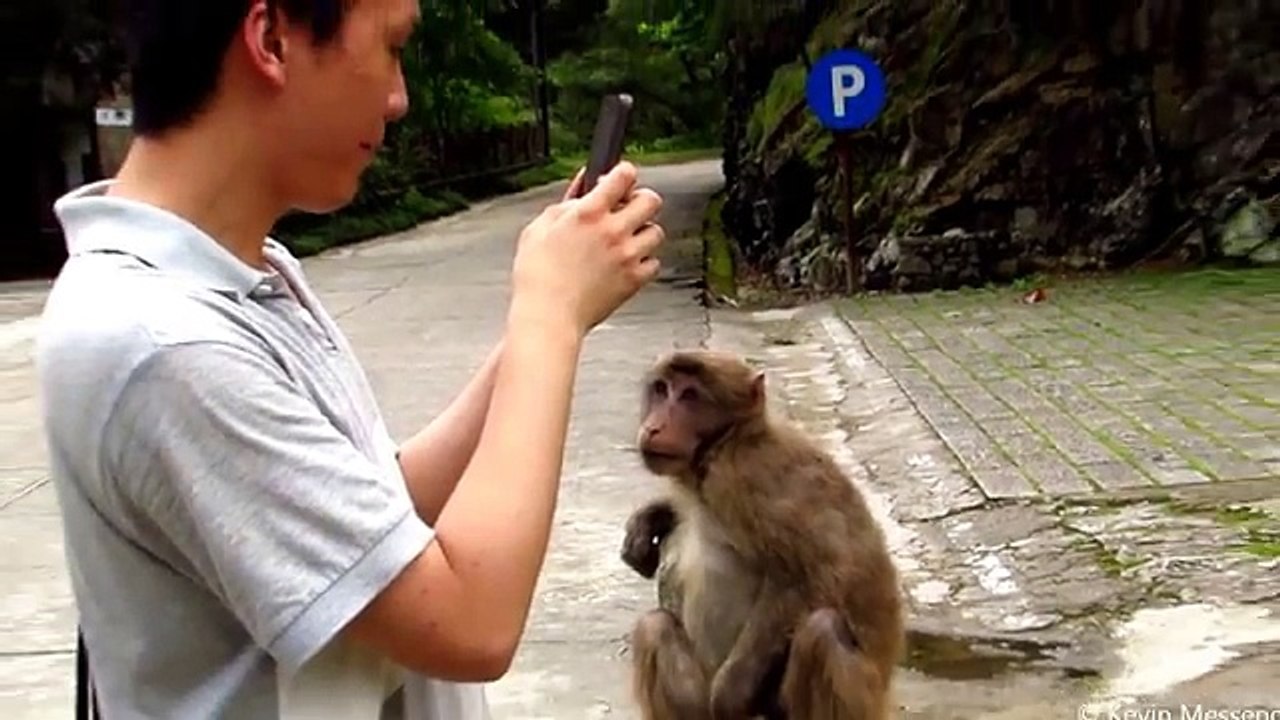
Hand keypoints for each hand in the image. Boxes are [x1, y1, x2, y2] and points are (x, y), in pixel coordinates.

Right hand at [511, 161, 664, 334]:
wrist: (547, 317)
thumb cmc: (537, 276)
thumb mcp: (539, 228)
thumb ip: (565, 203)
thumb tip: (582, 186)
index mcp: (588, 212)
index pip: (624, 175)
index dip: (623, 173)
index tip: (620, 179)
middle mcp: (613, 230)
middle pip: (651, 200)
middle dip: (640, 200)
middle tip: (628, 209)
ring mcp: (627, 256)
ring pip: (657, 231)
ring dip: (643, 232)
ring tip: (625, 240)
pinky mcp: (634, 280)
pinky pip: (654, 263)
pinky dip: (644, 262)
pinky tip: (626, 264)